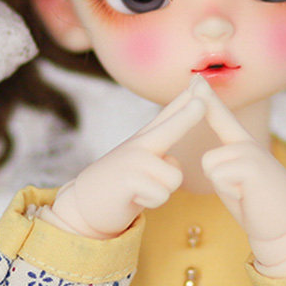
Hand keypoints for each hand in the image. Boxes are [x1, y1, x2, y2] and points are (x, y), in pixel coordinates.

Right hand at [51, 80, 205, 237]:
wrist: (84, 205)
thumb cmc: (121, 186)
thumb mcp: (140, 164)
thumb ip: (158, 156)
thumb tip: (173, 158)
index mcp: (145, 138)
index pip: (169, 113)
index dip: (186, 97)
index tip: (199, 80)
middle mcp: (140, 144)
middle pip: (172, 125)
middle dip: (189, 113)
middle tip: (202, 101)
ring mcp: (133, 159)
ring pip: (175, 177)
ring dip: (163, 190)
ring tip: (142, 189)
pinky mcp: (128, 179)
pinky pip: (162, 194)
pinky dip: (151, 201)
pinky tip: (132, 197)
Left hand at [194, 77, 285, 244]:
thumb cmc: (258, 206)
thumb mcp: (238, 179)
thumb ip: (225, 162)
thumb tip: (209, 158)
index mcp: (243, 144)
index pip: (222, 116)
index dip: (207, 98)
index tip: (196, 79)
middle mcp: (247, 143)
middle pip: (207, 157)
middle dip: (219, 181)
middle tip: (246, 192)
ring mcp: (251, 151)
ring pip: (210, 166)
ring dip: (224, 187)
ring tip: (246, 193)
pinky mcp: (252, 164)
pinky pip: (218, 175)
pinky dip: (230, 192)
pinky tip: (250, 195)